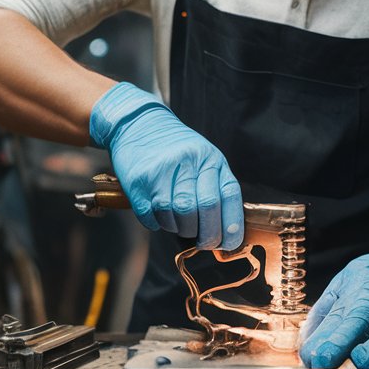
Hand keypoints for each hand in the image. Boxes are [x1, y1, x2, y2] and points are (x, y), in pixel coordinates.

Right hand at [89, 82, 242, 248]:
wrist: (139, 124)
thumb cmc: (177, 149)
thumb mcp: (204, 159)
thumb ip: (216, 189)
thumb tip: (227, 232)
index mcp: (209, 158)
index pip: (228, 196)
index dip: (231, 226)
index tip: (229, 243)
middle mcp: (187, 162)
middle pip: (202, 209)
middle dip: (206, 235)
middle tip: (204, 241)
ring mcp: (161, 171)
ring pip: (176, 216)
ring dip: (179, 228)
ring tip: (178, 220)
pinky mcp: (137, 182)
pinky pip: (151, 217)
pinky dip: (157, 224)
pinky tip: (159, 214)